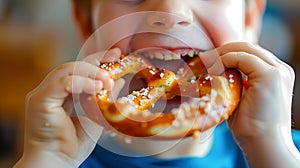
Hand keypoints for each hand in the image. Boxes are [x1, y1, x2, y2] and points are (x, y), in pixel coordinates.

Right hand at [14, 48, 121, 166]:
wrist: (58, 164)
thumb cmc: (72, 146)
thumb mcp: (95, 118)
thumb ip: (104, 99)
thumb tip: (118, 81)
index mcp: (60, 95)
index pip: (78, 71)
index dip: (96, 61)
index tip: (115, 55)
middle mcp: (50, 91)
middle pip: (72, 67)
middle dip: (95, 62)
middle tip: (115, 58)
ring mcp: (42, 94)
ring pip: (66, 71)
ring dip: (90, 72)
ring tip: (107, 79)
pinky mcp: (40, 101)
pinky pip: (62, 84)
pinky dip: (80, 82)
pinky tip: (97, 88)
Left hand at [201, 42, 298, 166]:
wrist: (263, 144)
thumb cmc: (250, 126)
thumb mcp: (241, 98)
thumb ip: (235, 82)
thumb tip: (217, 72)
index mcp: (274, 73)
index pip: (248, 53)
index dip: (226, 53)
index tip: (207, 60)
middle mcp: (279, 69)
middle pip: (246, 47)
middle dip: (221, 50)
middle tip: (202, 58)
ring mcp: (277, 70)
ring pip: (243, 49)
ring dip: (220, 54)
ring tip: (203, 63)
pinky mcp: (270, 75)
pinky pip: (242, 58)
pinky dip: (224, 60)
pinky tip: (212, 71)